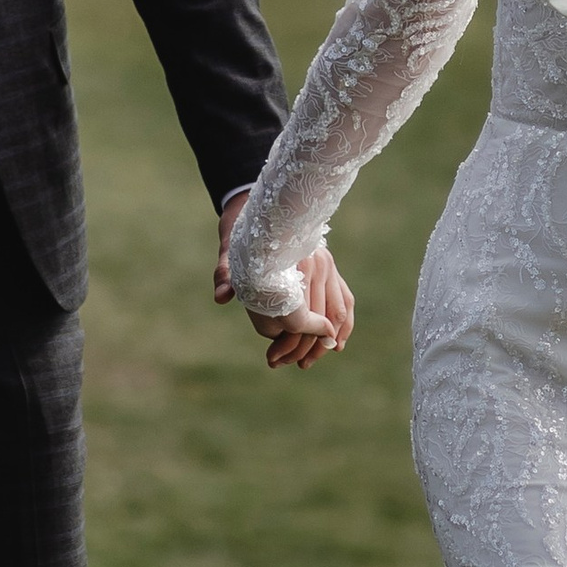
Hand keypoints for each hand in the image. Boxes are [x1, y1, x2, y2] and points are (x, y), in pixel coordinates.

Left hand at [215, 193, 355, 367]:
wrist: (260, 203)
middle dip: (301, 348)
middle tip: (281, 363)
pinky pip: (345, 299)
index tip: (274, 358)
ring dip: (324, 342)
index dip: (286, 341)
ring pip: (336, 313)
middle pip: (318, 318)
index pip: (298, 314)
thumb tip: (221, 297)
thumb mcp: (230, 250)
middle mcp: (317, 263)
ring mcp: (327, 264)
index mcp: (294, 261)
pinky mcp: (330, 266)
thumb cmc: (243, 231)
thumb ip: (225, 273)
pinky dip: (343, 324)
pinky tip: (335, 345)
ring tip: (306, 361)